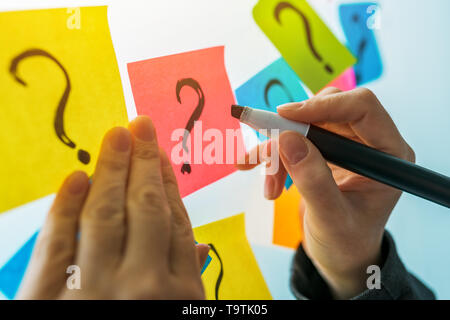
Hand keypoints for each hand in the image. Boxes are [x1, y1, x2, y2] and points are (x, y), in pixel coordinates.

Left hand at [18, 116, 208, 299]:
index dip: (167, 182)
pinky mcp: (49, 299)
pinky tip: (77, 177)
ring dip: (110, 169)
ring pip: (105, 216)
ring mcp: (95, 290)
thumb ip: (190, 280)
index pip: (176, 223)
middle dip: (143, 162)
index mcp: (178, 292)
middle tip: (141, 126)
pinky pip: (57, 243)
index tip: (160, 153)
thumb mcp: (180, 314)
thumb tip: (202, 247)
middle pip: (145, 209)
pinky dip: (66, 206)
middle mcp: (142, 285)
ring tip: (116, 135)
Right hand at [237, 88, 414, 298]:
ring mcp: (344, 146)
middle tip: (264, 157)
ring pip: (303, 126)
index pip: (362, 107)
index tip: (284, 116)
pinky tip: (260, 175)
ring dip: (276, 151)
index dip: (322, 105)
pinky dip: (273, 156)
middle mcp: (368, 143)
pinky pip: (292, 140)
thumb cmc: (346, 242)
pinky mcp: (324, 152)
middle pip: (325, 113)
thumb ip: (313, 181)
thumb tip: (287, 139)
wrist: (340, 255)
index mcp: (388, 154)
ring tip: (268, 188)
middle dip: (290, 134)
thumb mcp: (331, 218)